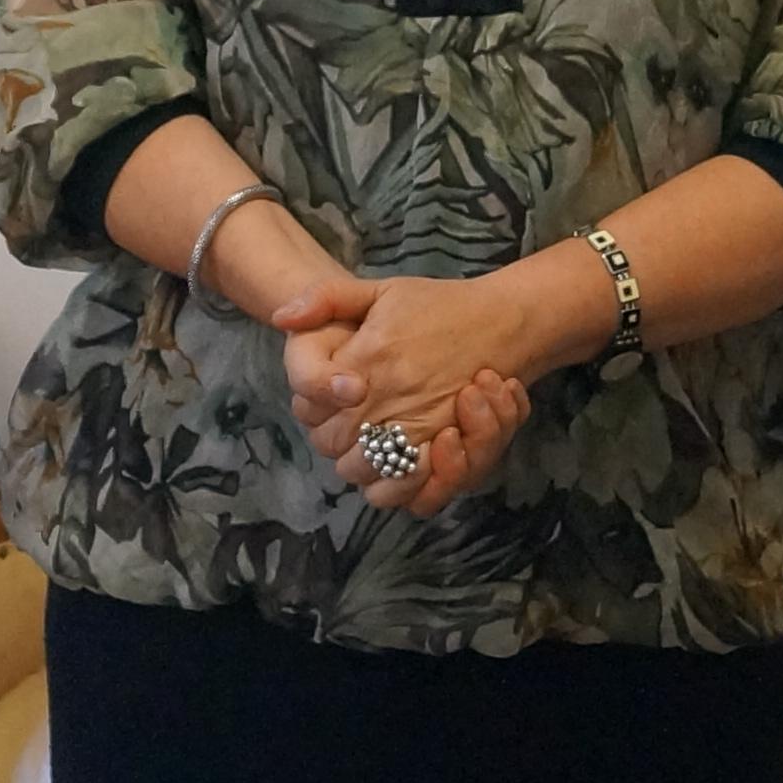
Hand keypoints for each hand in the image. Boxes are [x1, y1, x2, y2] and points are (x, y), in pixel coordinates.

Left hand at [269, 273, 541, 514]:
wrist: (503, 320)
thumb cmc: (440, 305)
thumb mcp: (382, 290)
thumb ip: (327, 298)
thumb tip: (280, 318)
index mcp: (367, 360)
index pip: (310, 407)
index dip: (311, 410)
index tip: (326, 399)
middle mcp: (389, 399)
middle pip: (334, 447)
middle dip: (336, 439)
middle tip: (352, 420)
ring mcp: (420, 426)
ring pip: (367, 472)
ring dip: (365, 464)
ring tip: (376, 441)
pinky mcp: (448, 447)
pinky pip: (414, 491)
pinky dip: (402, 487)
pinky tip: (403, 465)